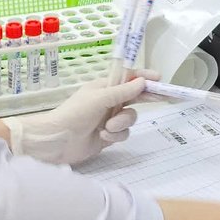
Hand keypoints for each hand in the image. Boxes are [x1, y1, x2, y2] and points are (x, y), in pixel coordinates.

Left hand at [3, 71, 156, 164]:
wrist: (57, 141)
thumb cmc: (74, 114)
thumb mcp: (99, 98)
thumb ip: (122, 92)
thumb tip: (142, 82)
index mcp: (104, 88)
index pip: (128, 79)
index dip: (143, 77)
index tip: (159, 78)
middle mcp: (108, 102)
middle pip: (134, 98)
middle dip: (145, 99)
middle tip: (162, 98)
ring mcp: (109, 119)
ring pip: (130, 118)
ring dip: (122, 123)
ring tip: (107, 128)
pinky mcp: (109, 136)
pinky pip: (123, 133)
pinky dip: (115, 136)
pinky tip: (103, 137)